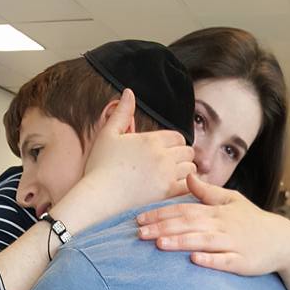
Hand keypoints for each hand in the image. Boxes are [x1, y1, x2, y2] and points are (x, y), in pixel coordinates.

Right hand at [82, 89, 195, 215]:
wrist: (98, 197)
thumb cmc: (99, 167)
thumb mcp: (108, 134)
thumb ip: (122, 113)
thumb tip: (129, 92)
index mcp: (151, 140)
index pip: (178, 137)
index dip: (174, 144)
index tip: (166, 151)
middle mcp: (162, 156)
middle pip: (188, 152)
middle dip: (182, 156)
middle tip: (172, 165)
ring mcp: (166, 175)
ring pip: (191, 168)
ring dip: (185, 171)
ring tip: (175, 177)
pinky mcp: (167, 193)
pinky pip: (189, 186)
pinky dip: (187, 186)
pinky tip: (177, 188)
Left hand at [136, 173, 289, 276]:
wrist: (282, 241)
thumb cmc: (252, 221)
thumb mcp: (232, 200)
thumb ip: (207, 192)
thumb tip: (186, 177)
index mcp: (217, 211)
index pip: (184, 210)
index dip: (161, 213)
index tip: (139, 218)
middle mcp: (223, 226)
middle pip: (189, 225)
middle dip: (163, 228)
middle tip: (139, 233)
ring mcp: (232, 244)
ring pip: (203, 241)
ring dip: (181, 242)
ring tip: (159, 244)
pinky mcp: (242, 262)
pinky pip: (224, 261)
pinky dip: (210, 260)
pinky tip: (194, 260)